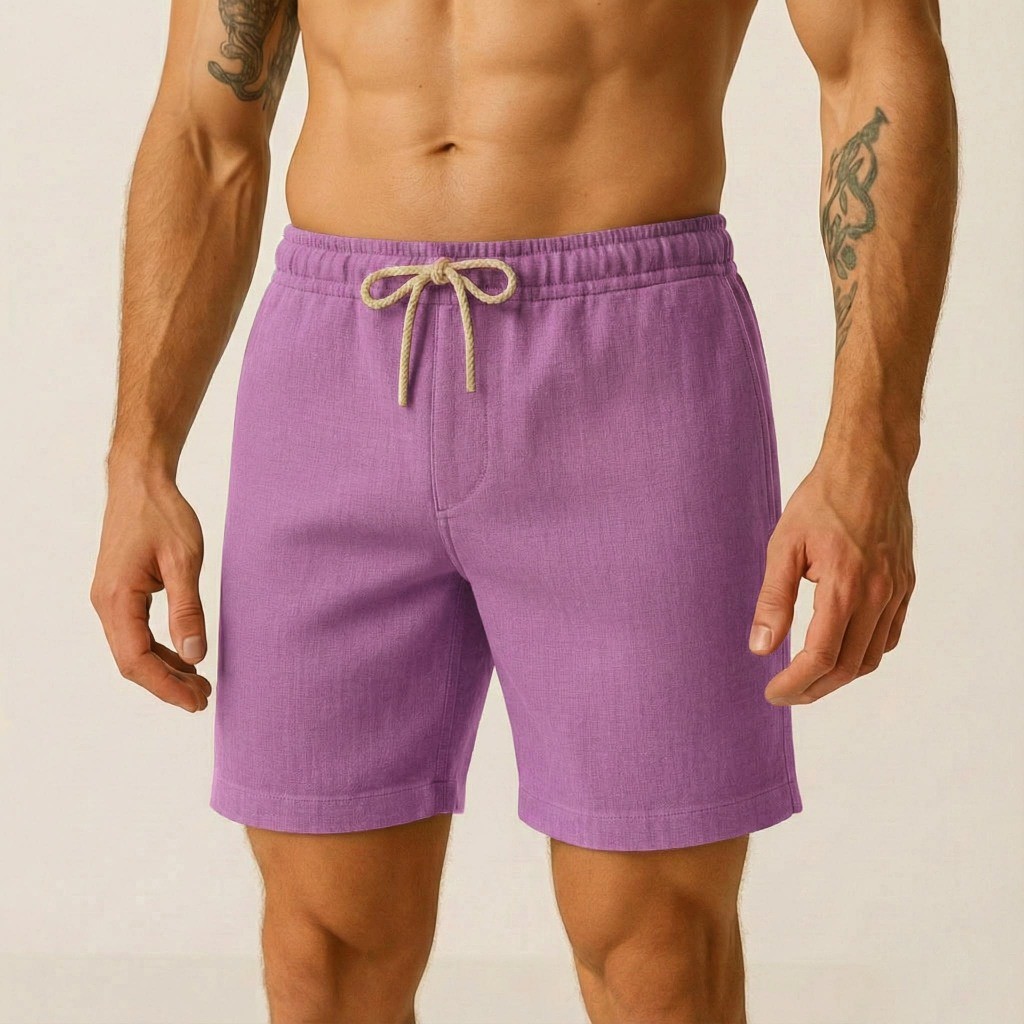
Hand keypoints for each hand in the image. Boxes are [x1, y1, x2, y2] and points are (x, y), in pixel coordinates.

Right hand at [90, 468, 210, 712]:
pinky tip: (185, 656)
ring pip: (134, 649)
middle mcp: (106, 604)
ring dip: (165, 669)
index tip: (195, 702)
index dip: (165, 686)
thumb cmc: (162, 514)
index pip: (136, 660)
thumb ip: (188, 610)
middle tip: (203, 698)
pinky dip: (160, 649)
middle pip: (132, 661)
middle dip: (167, 684)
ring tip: (199, 684)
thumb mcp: (184, 561)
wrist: (140, 482)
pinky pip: (136, 633)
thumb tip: (195, 655)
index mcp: (117, 599)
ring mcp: (110, 599)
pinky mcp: (120, 593)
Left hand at [749, 452, 915, 704]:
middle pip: (847, 666)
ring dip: (839, 676)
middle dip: (814, 688)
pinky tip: (839, 651)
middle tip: (786, 693)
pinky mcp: (906, 585)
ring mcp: (897, 591)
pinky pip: (889, 636)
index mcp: (845, 585)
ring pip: (871, 657)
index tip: (772, 693)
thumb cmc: (822, 500)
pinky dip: (863, 654)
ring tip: (807, 679)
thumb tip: (760, 648)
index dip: (795, 683)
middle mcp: (879, 595)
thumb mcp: (784, 545)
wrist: (870, 466)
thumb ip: (774, 599)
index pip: (820, 656)